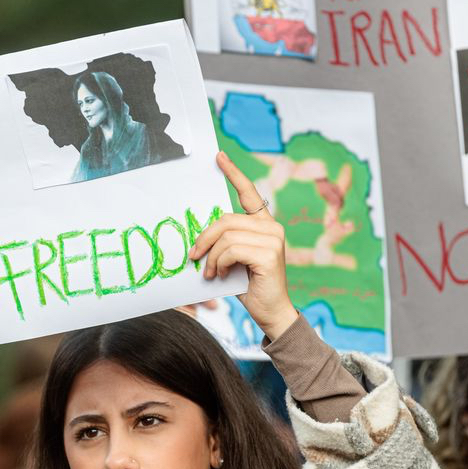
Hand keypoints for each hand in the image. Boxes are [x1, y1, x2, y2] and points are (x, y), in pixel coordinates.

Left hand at [188, 152, 298, 340]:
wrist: (270, 312)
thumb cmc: (248, 286)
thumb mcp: (233, 259)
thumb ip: (224, 241)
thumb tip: (199, 236)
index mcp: (264, 224)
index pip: (248, 193)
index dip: (233, 174)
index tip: (219, 157)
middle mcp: (272, 226)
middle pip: (226, 219)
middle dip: (204, 238)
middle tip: (194, 257)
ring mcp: (273, 238)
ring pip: (226, 236)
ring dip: (211, 257)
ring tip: (211, 272)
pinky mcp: (269, 253)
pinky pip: (231, 249)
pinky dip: (220, 263)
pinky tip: (221, 274)